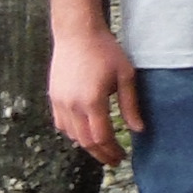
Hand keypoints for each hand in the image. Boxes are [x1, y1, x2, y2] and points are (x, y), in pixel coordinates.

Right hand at [46, 27, 143, 166]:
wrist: (77, 33)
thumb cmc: (104, 50)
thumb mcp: (125, 76)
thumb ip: (130, 105)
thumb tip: (138, 130)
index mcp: (92, 101)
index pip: (101, 137)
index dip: (112, 151)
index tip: (122, 156)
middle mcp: (73, 105)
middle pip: (86, 141)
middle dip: (101, 154)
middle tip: (113, 160)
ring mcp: (60, 102)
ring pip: (72, 135)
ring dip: (87, 145)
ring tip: (101, 147)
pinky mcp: (54, 97)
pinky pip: (61, 124)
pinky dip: (73, 133)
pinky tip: (84, 132)